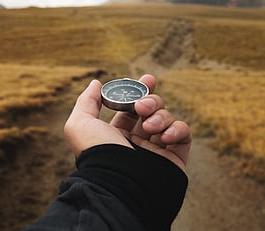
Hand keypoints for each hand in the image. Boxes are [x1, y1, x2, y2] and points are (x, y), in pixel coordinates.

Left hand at [64, 74, 190, 170]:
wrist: (119, 186)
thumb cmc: (97, 154)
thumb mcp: (80, 124)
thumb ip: (87, 101)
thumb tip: (96, 83)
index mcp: (116, 135)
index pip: (131, 108)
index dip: (139, 91)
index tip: (146, 79)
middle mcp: (137, 142)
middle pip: (152, 109)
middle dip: (151, 100)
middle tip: (142, 106)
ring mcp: (157, 150)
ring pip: (167, 118)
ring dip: (160, 116)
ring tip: (149, 127)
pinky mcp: (174, 158)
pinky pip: (183, 134)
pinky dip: (177, 129)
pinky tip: (165, 136)